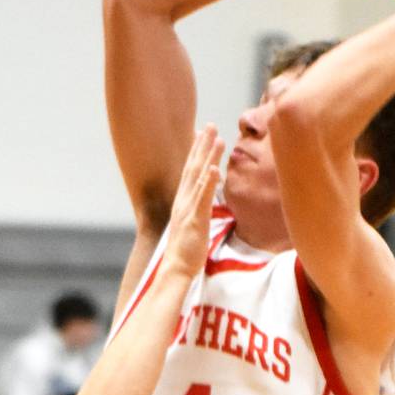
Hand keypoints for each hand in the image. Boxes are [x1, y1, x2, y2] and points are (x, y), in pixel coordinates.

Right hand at [160, 123, 225, 279]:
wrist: (176, 268)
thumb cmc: (185, 250)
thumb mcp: (192, 225)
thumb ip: (197, 210)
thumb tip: (202, 203)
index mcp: (184, 201)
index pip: (190, 171)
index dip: (196, 152)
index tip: (202, 133)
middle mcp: (184, 200)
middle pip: (194, 167)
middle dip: (203, 145)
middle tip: (211, 125)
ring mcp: (188, 208)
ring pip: (199, 177)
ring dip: (208, 157)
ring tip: (218, 139)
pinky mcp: (195, 219)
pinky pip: (202, 198)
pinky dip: (208, 182)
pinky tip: (215, 168)